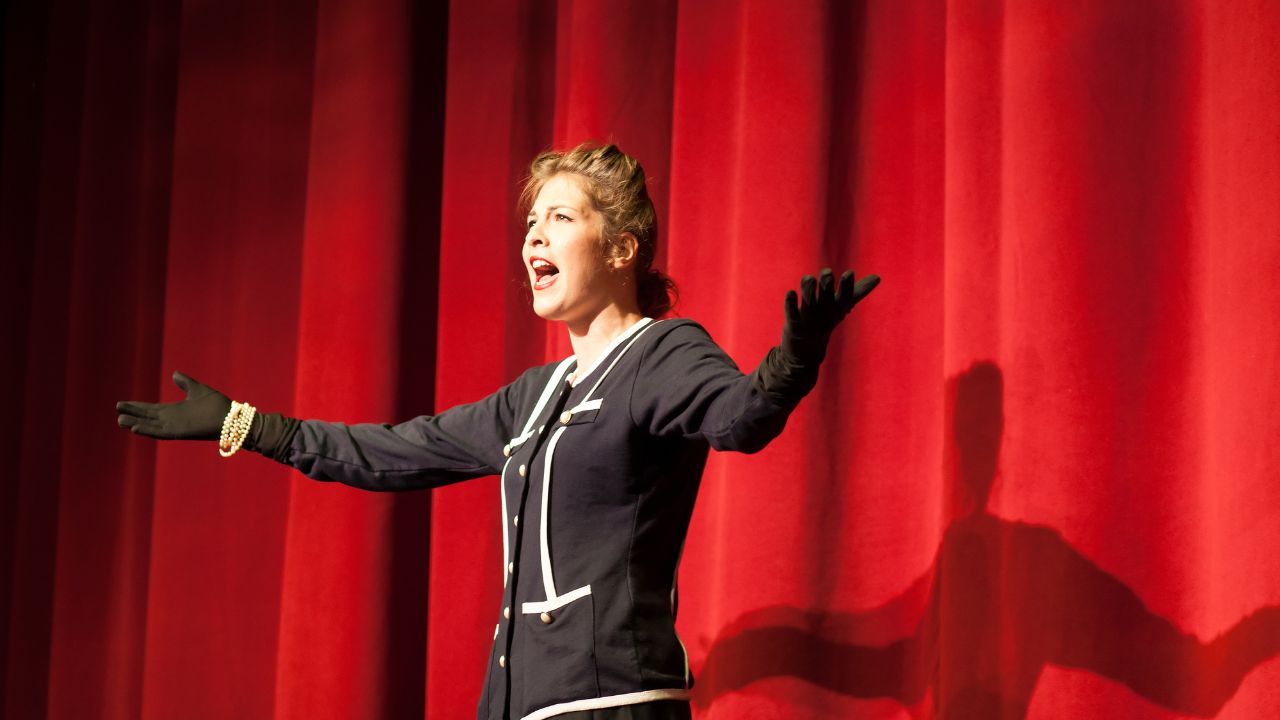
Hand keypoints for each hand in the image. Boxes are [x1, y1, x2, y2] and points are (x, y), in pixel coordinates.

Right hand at [116, 371, 230, 439]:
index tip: (122, 404)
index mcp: (175, 411)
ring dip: (136, 424)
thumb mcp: (197, 390)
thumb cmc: (217, 405)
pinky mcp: (180, 432)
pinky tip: (135, 428)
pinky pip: (160, 433)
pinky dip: (147, 431)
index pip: (151, 409)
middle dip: (133, 414)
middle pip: (147, 417)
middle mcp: (172, 420)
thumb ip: (185, 382)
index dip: (137, 407)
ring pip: (150, 426)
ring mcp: (175, 427)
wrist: (232, 417)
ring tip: (120, 420)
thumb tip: (174, 374)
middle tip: (117, 411)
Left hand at [782, 269, 879, 362]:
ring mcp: (809, 319)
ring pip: (809, 301)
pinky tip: (790, 293)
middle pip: (826, 295)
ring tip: (808, 279)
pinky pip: (792, 313)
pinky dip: (790, 304)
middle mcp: (824, 312)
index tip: (849, 273)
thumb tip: (878, 277)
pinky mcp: (793, 325)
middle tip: (827, 274)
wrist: (807, 351)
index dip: (846, 286)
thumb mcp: (842, 307)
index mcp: (836, 308)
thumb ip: (857, 291)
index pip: (845, 296)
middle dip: (826, 285)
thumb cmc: (825, 322)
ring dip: (808, 290)